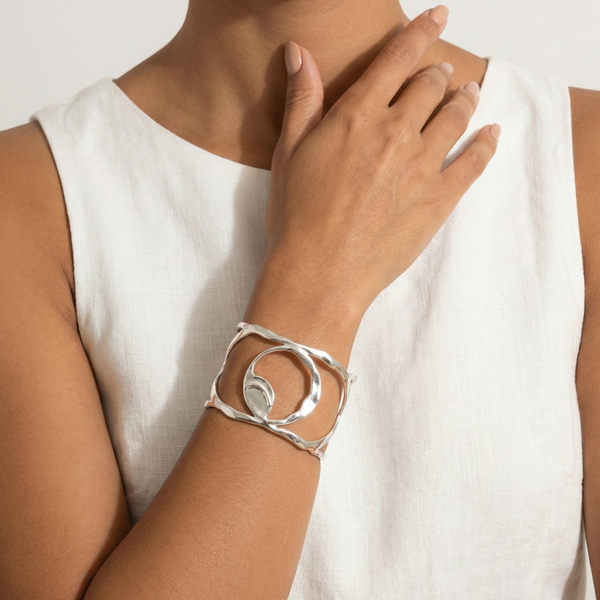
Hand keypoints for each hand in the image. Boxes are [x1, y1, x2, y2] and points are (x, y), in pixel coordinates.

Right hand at [259, 6, 499, 323]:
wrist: (319, 274)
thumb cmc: (297, 217)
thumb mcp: (289, 153)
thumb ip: (302, 100)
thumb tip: (298, 53)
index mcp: (357, 116)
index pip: (397, 59)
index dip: (420, 32)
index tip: (437, 17)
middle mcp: (395, 133)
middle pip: (431, 85)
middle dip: (438, 73)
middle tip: (441, 74)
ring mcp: (422, 166)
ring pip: (456, 116)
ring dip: (465, 98)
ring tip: (469, 93)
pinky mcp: (439, 200)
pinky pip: (475, 162)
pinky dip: (487, 143)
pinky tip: (492, 134)